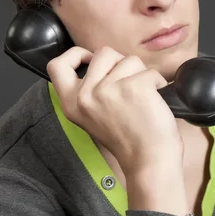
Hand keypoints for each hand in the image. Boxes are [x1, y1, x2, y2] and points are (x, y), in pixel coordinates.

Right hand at [46, 46, 183, 176]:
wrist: (148, 161)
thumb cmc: (126, 139)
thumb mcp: (92, 115)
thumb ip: (87, 90)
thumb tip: (94, 60)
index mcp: (71, 103)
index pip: (56, 65)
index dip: (75, 55)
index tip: (89, 60)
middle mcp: (85, 95)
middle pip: (102, 53)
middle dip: (120, 64)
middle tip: (127, 89)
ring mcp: (108, 90)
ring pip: (128, 60)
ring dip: (140, 74)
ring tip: (142, 98)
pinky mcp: (133, 87)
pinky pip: (150, 71)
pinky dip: (157, 83)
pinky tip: (155, 100)